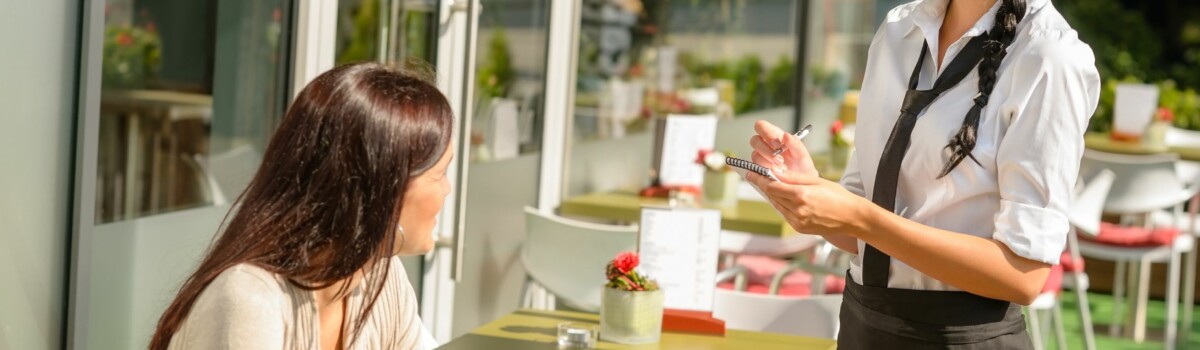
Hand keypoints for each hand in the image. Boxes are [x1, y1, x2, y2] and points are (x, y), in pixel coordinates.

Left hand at [744, 170, 873, 237]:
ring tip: (770, 186)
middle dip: (765, 186)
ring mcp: (798, 221)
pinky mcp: (800, 228)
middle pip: (773, 196)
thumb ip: (793, 177)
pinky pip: (785, 214)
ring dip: (773, 196)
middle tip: (757, 176)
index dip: (760, 179)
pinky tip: (784, 198)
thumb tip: (775, 172)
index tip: (751, 173)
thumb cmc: (838, 196)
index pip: (773, 186)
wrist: (852, 217)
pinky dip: (782, 205)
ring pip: (777, 206)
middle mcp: (797, 210)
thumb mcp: (816, 181)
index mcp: (801, 195)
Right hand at [747, 120, 818, 178]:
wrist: (801, 181)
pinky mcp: (758, 168)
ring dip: (769, 163)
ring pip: (755, 156)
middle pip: (754, 141)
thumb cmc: (801, 165)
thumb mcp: (801, 153)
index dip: (765, 133)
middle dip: (767, 151)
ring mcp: (760, 157)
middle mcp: (765, 145)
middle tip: (780, 160)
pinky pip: (756, 168)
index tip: (777, 144)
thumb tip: (786, 135)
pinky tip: (777, 173)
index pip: (761, 126)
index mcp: (774, 135)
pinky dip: (767, 171)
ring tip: (783, 169)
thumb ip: (795, 143)